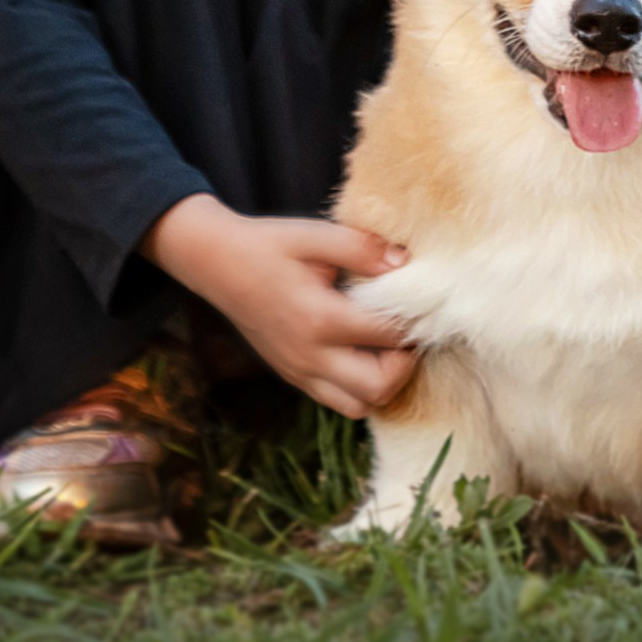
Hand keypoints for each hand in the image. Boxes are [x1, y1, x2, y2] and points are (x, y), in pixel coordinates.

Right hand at [140, 195, 416, 419]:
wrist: (215, 264)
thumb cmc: (266, 245)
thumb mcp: (313, 235)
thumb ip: (361, 248)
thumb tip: (405, 263)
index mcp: (319, 318)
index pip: (388, 337)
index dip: (415, 322)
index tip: (426, 303)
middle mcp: (309, 356)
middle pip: (378, 388)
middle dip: (405, 365)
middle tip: (409, 333)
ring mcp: (299, 372)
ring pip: (359, 405)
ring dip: (383, 383)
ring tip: (388, 347)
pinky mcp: (292, 376)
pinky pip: (336, 400)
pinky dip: (360, 388)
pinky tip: (364, 353)